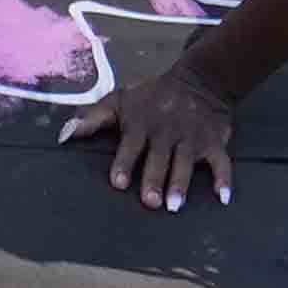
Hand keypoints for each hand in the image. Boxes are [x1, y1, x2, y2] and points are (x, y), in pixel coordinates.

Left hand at [67, 47, 240, 210]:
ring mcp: (191, 137)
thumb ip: (92, 118)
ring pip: (186, 162)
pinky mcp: (213, 142)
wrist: (199, 81)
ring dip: (181, 183)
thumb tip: (64, 135)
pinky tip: (222, 198)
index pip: (131, 145)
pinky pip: (221, 161)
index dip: (125, 163)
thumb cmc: (151, 97)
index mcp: (142, 124)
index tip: (119, 183)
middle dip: (155, 179)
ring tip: (175, 206)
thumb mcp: (119, 100)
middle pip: (160, 158)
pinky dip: (224, 178)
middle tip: (150, 202)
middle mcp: (167, 131)